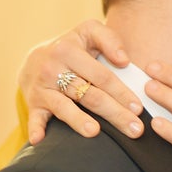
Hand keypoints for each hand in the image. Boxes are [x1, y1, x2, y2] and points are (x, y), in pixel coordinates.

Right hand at [17, 20, 144, 141]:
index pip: (101, 76)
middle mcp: (53, 69)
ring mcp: (42, 88)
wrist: (35, 59)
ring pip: (64, 107)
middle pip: (88, 95)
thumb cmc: (72, 47)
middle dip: (114, 113)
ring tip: (94, 132)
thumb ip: (109, 39)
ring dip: (79, 121)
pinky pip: (34, 117)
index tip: (138, 108)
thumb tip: (123, 60)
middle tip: (134, 130)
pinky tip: (39, 140)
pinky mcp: (33, 103)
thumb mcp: (88, 32)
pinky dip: (35, 128)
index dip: (121, 92)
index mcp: (69, 50)